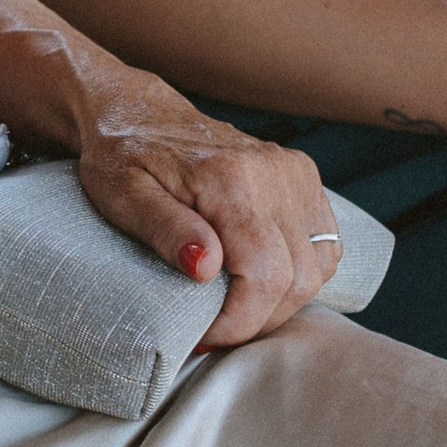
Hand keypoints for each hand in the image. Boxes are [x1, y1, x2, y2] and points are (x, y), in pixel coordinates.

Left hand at [69, 68, 340, 346]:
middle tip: (214, 328)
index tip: (205, 335)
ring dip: (281, 301)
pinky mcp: (303, 176)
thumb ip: (165, 229)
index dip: (241, 321)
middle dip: (258, 319)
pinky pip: (325, 244)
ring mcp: (295, 172)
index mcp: (232, 178)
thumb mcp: (122, 195)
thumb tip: (206, 268)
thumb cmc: (120, 156)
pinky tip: (261, 281)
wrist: (136, 111)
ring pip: (319, 267)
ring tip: (234, 308)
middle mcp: (275, 172)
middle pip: (299, 278)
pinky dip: (300, 274)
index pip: (266, 275)